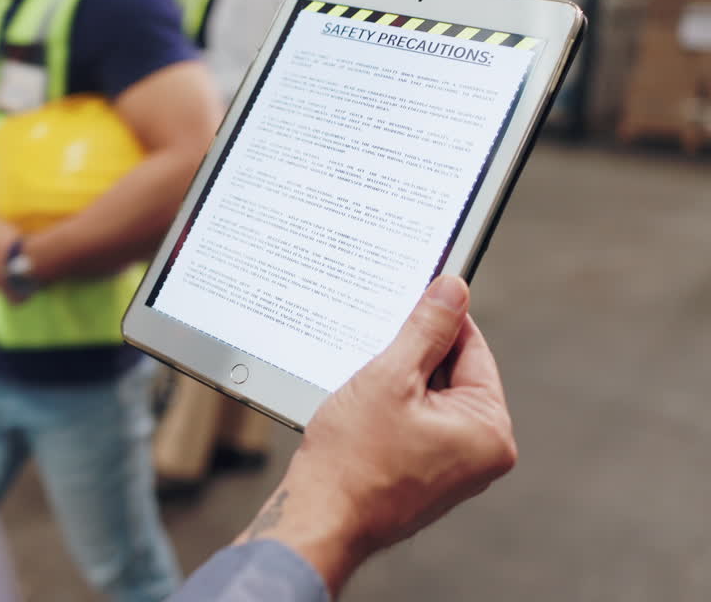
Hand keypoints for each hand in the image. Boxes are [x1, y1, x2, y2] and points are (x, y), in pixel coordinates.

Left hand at [0, 207, 25, 303]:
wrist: (25, 258)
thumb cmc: (7, 241)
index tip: (0, 255)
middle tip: (10, 265)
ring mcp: (2, 289)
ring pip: (3, 289)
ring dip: (9, 284)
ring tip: (19, 278)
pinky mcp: (14, 297)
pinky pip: (16, 300)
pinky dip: (20, 298)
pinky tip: (25, 294)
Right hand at [241, 276, 516, 595]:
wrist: (320, 519)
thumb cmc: (352, 461)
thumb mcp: (390, 378)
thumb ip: (426, 329)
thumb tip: (453, 289)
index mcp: (489, 429)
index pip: (472, 347)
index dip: (437, 319)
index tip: (411, 296)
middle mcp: (482, 452)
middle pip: (452, 373)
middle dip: (412, 356)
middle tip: (374, 349)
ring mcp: (455, 468)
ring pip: (430, 398)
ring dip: (398, 383)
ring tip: (364, 387)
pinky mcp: (427, 475)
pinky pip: (418, 424)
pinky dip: (392, 409)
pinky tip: (363, 410)